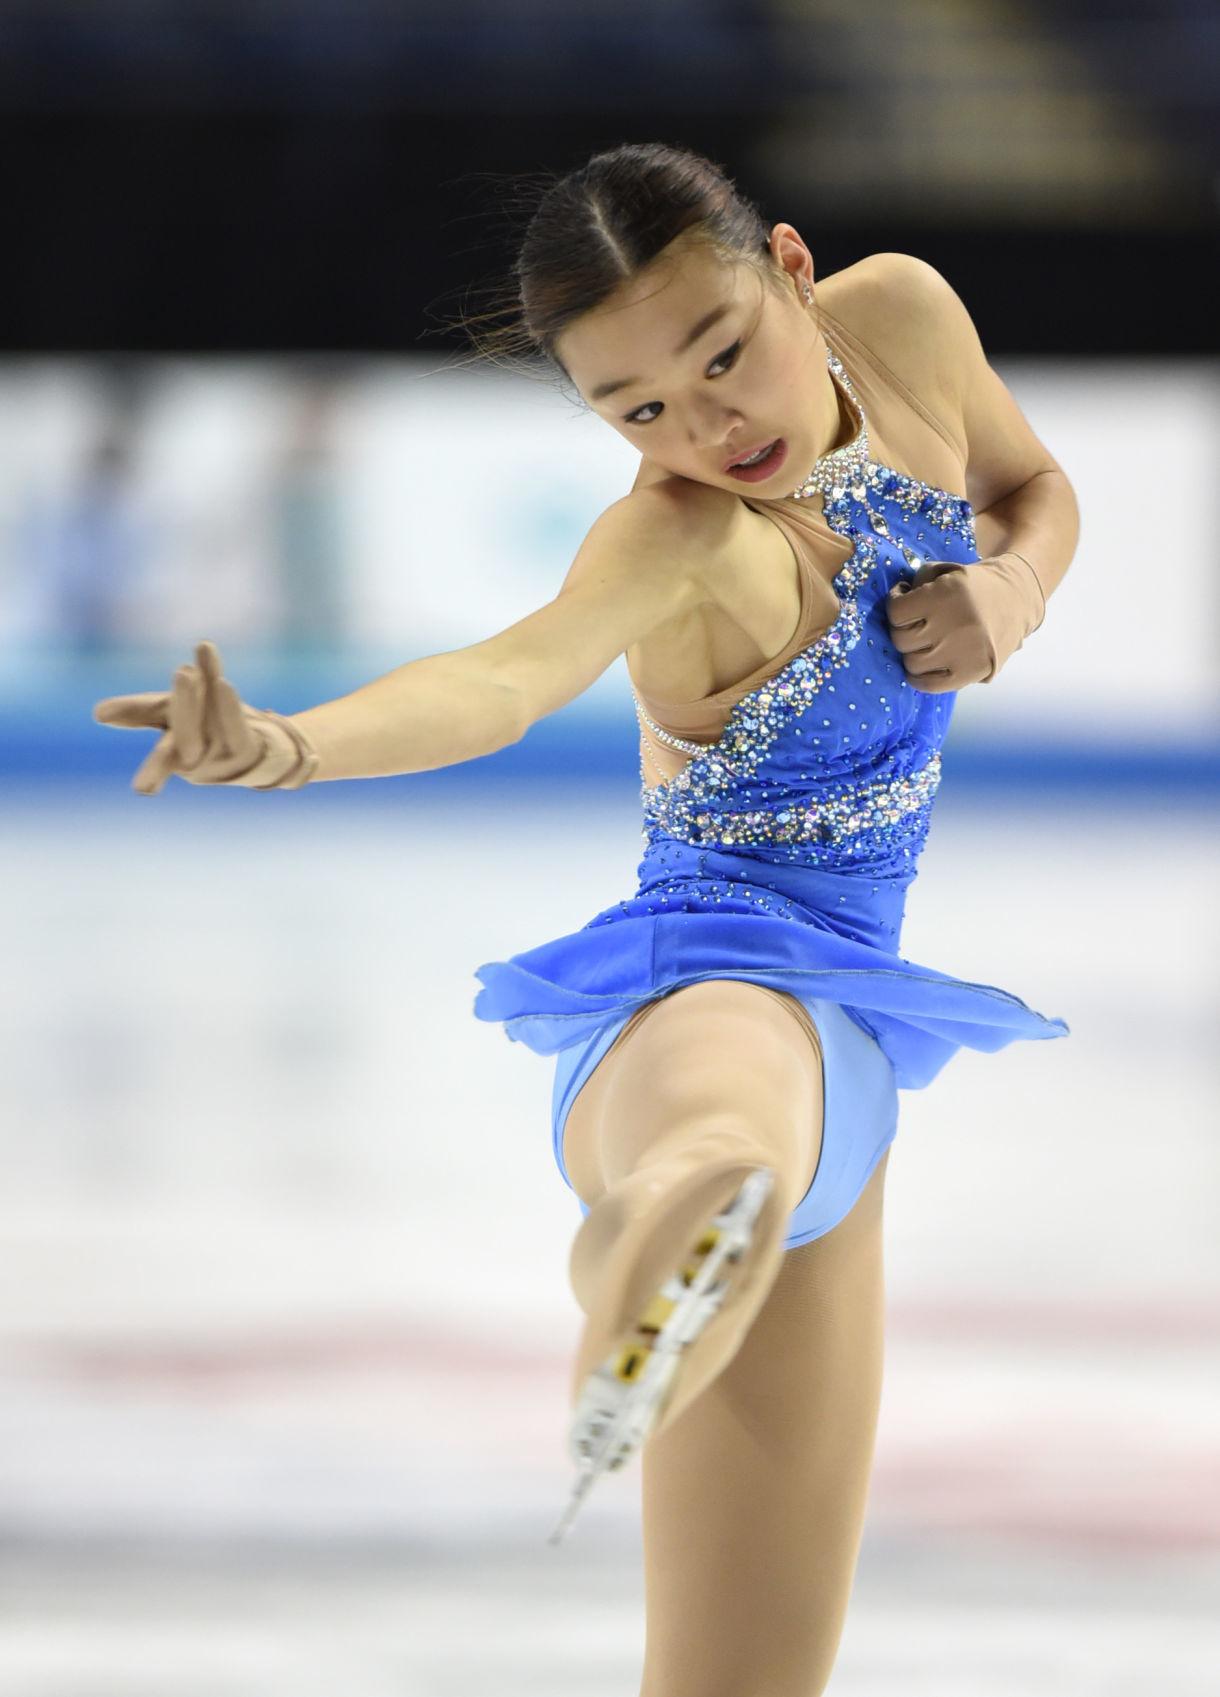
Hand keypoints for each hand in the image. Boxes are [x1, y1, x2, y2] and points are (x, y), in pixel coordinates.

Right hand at [93, 640, 315, 794]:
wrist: (271, 743)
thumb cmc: (214, 726)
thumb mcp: (173, 712)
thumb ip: (140, 710)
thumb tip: (97, 715)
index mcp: (175, 755)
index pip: (157, 755)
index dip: (147, 763)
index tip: (140, 787)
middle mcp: (198, 763)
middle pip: (183, 736)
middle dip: (182, 704)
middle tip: (180, 672)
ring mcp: (226, 762)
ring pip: (211, 726)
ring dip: (203, 696)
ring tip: (189, 670)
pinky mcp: (248, 752)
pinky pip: (236, 730)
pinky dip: (228, 706)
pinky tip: (222, 681)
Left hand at [885, 553, 1045, 693]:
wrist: (1018, 599)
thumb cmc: (975, 585)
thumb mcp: (947, 570)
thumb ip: (917, 581)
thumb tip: (898, 599)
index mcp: (947, 595)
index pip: (897, 612)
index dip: (895, 604)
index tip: (902, 598)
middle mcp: (954, 625)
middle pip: (901, 640)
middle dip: (902, 629)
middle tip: (913, 623)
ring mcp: (963, 653)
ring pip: (912, 663)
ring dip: (912, 652)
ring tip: (923, 642)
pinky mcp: (971, 673)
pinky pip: (930, 685)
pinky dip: (919, 678)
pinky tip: (922, 666)